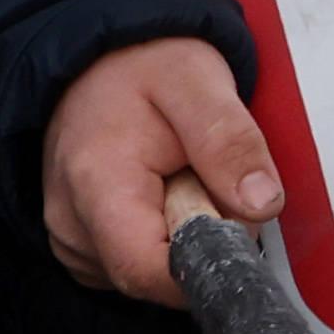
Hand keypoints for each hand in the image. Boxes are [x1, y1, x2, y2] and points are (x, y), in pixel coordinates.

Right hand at [39, 37, 274, 304]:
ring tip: (175, 174)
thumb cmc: (142, 63)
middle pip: (159, 276)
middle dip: (201, 237)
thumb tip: (262, 205)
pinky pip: (137, 264)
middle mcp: (71, 225)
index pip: (149, 273)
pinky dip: (160, 235)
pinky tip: (157, 191)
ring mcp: (71, 240)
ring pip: (152, 274)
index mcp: (96, 186)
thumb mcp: (198, 81)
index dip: (206, 261)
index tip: (228, 213)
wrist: (96, 57)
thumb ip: (230, 141)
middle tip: (202, 173)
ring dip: (181, 234)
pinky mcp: (80, 246)